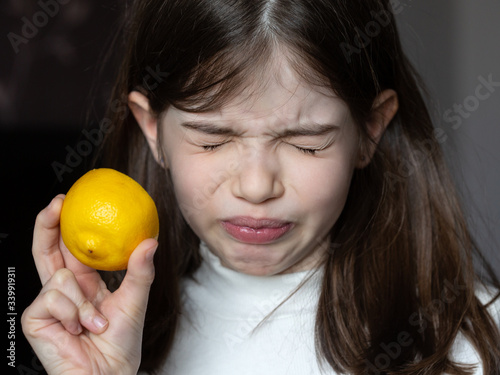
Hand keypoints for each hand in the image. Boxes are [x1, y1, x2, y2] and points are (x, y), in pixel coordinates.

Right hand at [22, 195, 157, 374]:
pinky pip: (53, 298)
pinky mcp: (36, 318)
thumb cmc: (121, 344)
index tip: (67, 200)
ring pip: (59, 277)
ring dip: (83, 303)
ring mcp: (49, 304)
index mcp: (84, 283)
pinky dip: (74, 314)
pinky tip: (79, 330)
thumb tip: (150, 241)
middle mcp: (64, 290)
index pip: (70, 249)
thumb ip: (140, 270)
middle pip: (47, 250)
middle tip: (56, 204)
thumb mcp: (135, 300)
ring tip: (96, 323)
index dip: (65, 225)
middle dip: (48, 225)